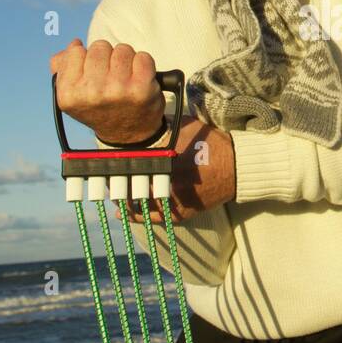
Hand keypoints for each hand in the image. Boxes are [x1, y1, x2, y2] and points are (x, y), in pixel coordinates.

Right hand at [50, 39, 165, 143]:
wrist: (127, 134)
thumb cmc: (99, 107)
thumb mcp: (73, 94)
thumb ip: (63, 66)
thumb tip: (74, 44)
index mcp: (69, 94)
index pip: (76, 50)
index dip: (85, 58)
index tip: (91, 73)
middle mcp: (92, 92)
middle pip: (100, 46)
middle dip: (106, 57)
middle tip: (110, 76)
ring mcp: (118, 90)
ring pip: (122, 49)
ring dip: (125, 60)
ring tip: (124, 78)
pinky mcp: (142, 88)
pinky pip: (143, 56)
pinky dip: (143, 63)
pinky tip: (138, 78)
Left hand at [113, 116, 235, 225]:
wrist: (237, 166)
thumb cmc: (211, 143)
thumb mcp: (185, 127)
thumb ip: (162, 127)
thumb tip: (140, 125)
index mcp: (165, 160)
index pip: (129, 166)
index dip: (112, 166)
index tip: (103, 164)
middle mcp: (167, 183)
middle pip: (130, 185)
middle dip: (117, 182)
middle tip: (106, 178)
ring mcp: (174, 201)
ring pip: (138, 204)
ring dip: (124, 198)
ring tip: (114, 192)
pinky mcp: (182, 212)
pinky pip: (153, 217)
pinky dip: (136, 215)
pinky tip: (123, 212)